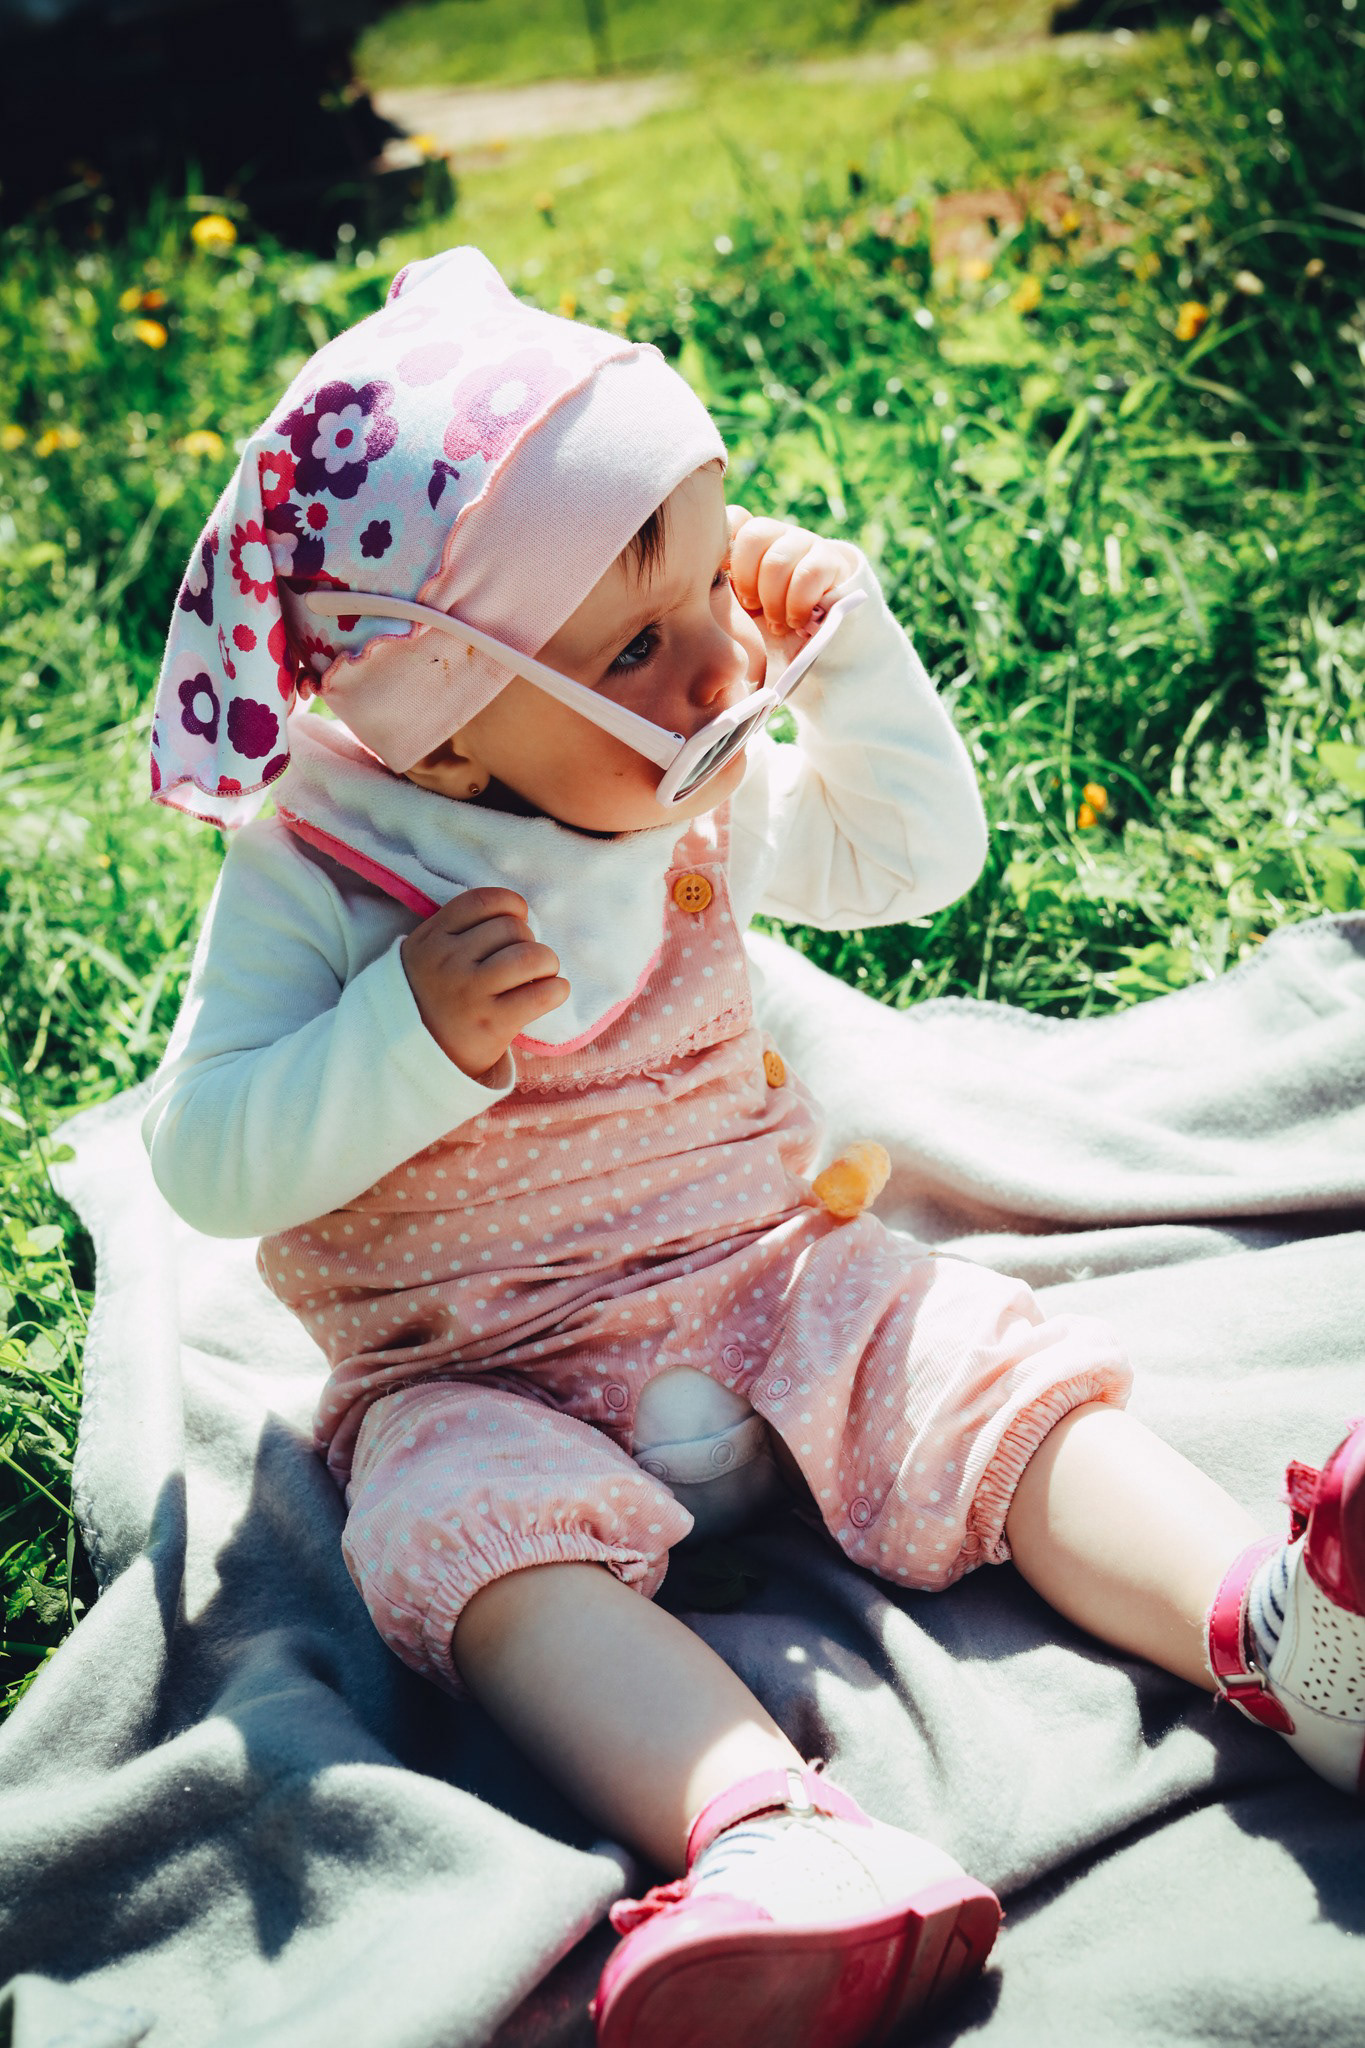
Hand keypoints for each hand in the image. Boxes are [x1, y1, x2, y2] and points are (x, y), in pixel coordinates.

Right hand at [401, 887, 568, 1081]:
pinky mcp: (492, 1023)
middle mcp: (449, 961)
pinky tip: (551, 994)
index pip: (484, 902)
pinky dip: (557, 990)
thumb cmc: (431, 999)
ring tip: (541, 976)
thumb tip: (517, 916)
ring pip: (531, 956)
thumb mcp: (425, 954)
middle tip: (525, 963)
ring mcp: (470, 992)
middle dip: (529, 941)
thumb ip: (458, 929)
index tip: (518, 921)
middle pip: (512, 928)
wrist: (411, 1056)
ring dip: (547, 963)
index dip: (512, 906)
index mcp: (432, 938)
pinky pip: (542, 994)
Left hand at [725, 507, 860, 656]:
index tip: (726, 584)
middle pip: (754, 536)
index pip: (735, 518)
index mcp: (748, 537)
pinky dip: (797, 605)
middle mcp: (777, 533)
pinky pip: (807, 574)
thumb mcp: (735, 602)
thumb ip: (718, 586)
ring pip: (778, 560)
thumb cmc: (763, 618)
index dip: (726, 549)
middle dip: (748, 581)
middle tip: (752, 608)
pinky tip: (795, 622)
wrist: (813, 630)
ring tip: (776, 624)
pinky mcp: (830, 560)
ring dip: (773, 600)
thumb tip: (702, 581)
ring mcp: (805, 542)